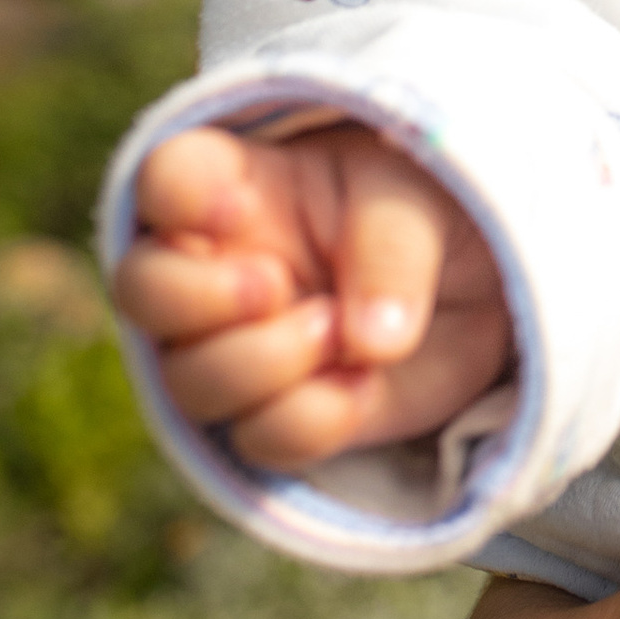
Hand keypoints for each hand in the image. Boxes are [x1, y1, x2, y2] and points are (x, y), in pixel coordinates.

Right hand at [113, 120, 510, 465]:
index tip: (235, 207)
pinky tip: (363, 386)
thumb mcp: (417, 201)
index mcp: (237, 186)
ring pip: (190, 381)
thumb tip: (369, 344)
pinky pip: (260, 439)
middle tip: (273, 285)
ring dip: (262, 364)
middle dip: (196, 299)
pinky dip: (310, 421)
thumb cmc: (424, 211)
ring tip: (341, 333)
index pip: (166, 179)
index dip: (176, 197)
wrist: (477, 283)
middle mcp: (216, 268)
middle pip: (142, 289)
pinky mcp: (281, 414)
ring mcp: (239, 348)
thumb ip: (391, 252)